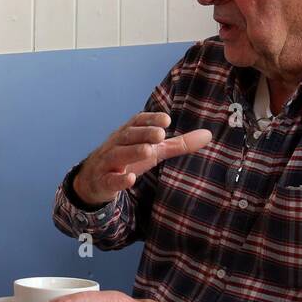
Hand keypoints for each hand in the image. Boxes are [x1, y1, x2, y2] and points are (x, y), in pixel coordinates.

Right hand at [72, 112, 212, 206]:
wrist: (93, 181)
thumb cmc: (127, 160)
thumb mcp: (153, 151)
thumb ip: (179, 144)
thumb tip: (208, 135)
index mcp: (128, 134)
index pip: (137, 122)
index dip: (150, 120)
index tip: (166, 119)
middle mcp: (116, 145)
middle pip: (128, 136)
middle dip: (143, 134)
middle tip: (160, 134)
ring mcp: (107, 163)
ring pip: (118, 155)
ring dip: (132, 152)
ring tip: (148, 150)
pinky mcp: (103, 181)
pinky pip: (110, 180)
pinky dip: (119, 179)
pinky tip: (130, 179)